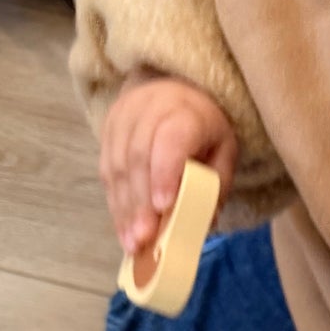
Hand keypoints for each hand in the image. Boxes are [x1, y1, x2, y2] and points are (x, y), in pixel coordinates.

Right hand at [99, 73, 238, 255]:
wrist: (172, 86)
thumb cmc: (204, 126)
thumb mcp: (223, 149)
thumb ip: (216, 184)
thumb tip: (204, 224)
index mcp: (184, 111)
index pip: (170, 139)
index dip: (164, 172)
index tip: (164, 206)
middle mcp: (147, 110)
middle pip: (138, 158)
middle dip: (141, 203)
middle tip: (145, 239)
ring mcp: (121, 119)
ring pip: (117, 167)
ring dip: (125, 210)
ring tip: (133, 244)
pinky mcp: (106, 132)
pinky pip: (106, 171)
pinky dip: (116, 205)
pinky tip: (124, 231)